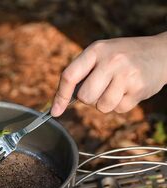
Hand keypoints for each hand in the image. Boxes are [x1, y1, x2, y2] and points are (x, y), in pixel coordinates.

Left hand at [51, 32, 166, 115]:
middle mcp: (111, 60)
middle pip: (85, 97)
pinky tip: (128, 90)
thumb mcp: (100, 55)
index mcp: (96, 51)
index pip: (70, 76)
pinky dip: (121, 105)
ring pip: (102, 107)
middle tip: (102, 87)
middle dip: (90, 99)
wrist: (161, 53)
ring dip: (106, 103)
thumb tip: (59, 103)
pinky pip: (118, 110)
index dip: (60, 96)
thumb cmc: (122, 57)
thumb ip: (81, 73)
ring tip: (117, 87)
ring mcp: (126, 74)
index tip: (55, 112)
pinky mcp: (138, 89)